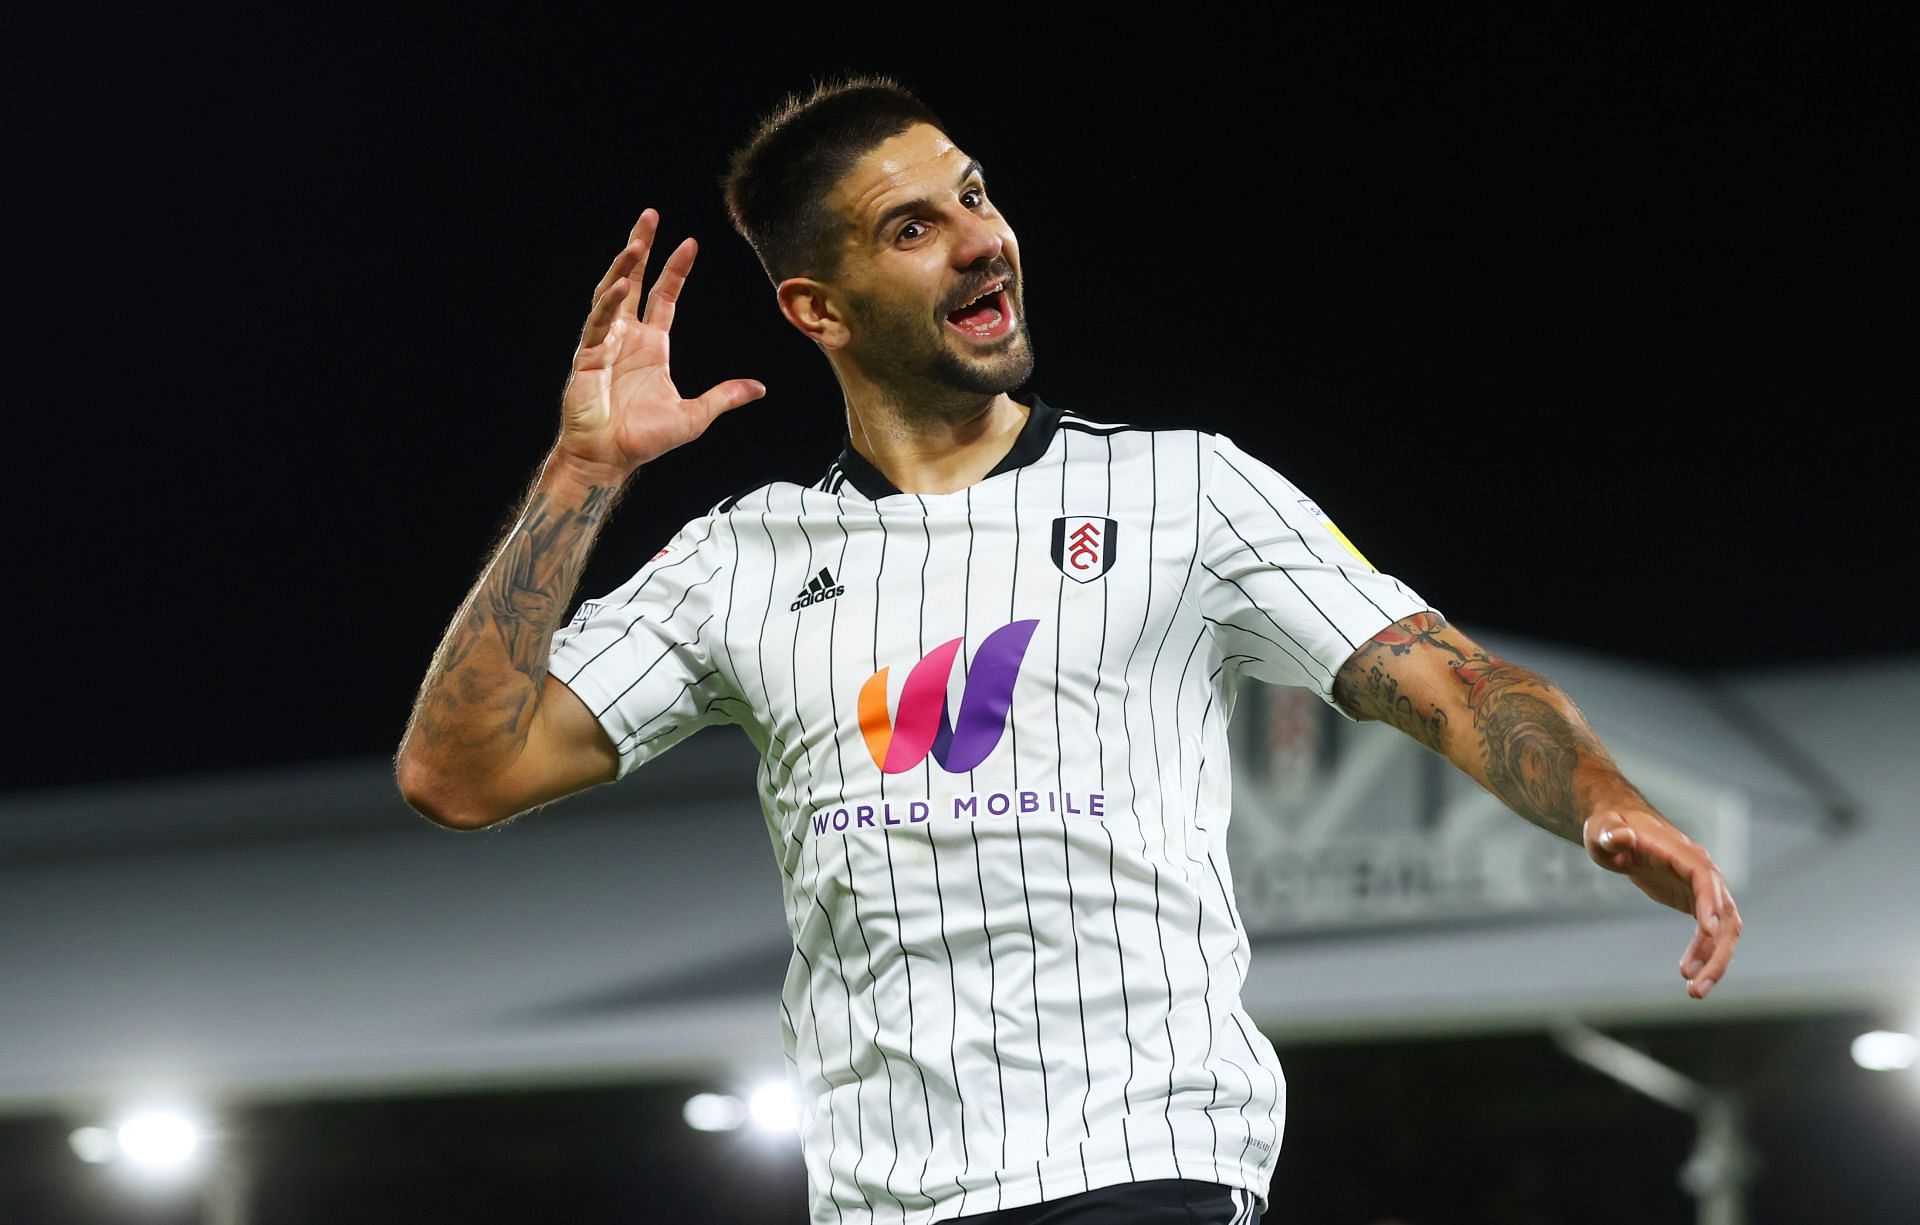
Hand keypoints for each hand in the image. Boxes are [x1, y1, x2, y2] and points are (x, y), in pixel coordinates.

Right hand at [558, 210, 766, 477]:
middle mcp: (627, 337)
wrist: (609, 459)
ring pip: (612, 294)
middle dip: (641, 247)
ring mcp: (605, 343)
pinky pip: (598, 323)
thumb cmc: (644, 439)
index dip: (675, 270)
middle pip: (634, 282)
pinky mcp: (588, 356)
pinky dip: (608, 303)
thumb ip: (725, 397)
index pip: (664, 297)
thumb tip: (760, 388)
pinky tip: (621, 285)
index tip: (690, 243)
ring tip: (637, 242)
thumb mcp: (695, 416)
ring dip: (624, 267)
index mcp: (652, 346)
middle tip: (650, 215)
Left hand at [1583, 808, 1742, 999]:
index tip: (1707, 930)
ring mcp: (1702, 888)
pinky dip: (1704, 954)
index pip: (1704, 877)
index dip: (1709, 902)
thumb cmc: (1610, 828)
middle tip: (1696, 984)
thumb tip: (1618, 836)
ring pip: (1724, 929)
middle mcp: (1701, 871)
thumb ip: (1611, 834)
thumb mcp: (1602, 830)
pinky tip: (1689, 975)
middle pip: (1724, 912)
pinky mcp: (1696, 901)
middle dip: (1716, 950)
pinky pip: (1711, 933)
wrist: (1620, 830)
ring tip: (1695, 991)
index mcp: (1681, 853)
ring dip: (1715, 960)